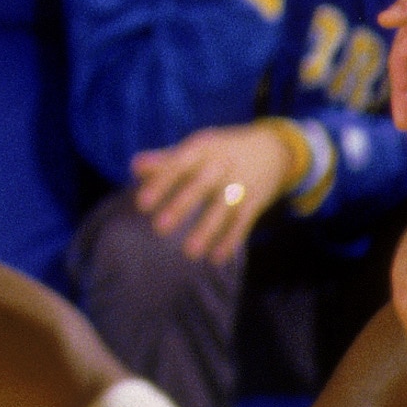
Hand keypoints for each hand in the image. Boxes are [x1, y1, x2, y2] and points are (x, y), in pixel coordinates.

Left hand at [131, 121, 300, 263]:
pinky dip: (231, 240)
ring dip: (207, 230)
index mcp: (203, 148)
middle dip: (181, 206)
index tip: (140, 204)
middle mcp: (222, 165)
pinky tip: (216, 259)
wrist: (273, 149)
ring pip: (223, 209)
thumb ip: (166, 159)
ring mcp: (241, 184)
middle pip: (201, 186)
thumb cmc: (222, 151)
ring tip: (189, 253)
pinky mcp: (255, 202)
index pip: (178, 165)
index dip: (160, 183)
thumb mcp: (197, 148)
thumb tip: (133, 166)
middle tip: (158, 228)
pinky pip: (243, 222)